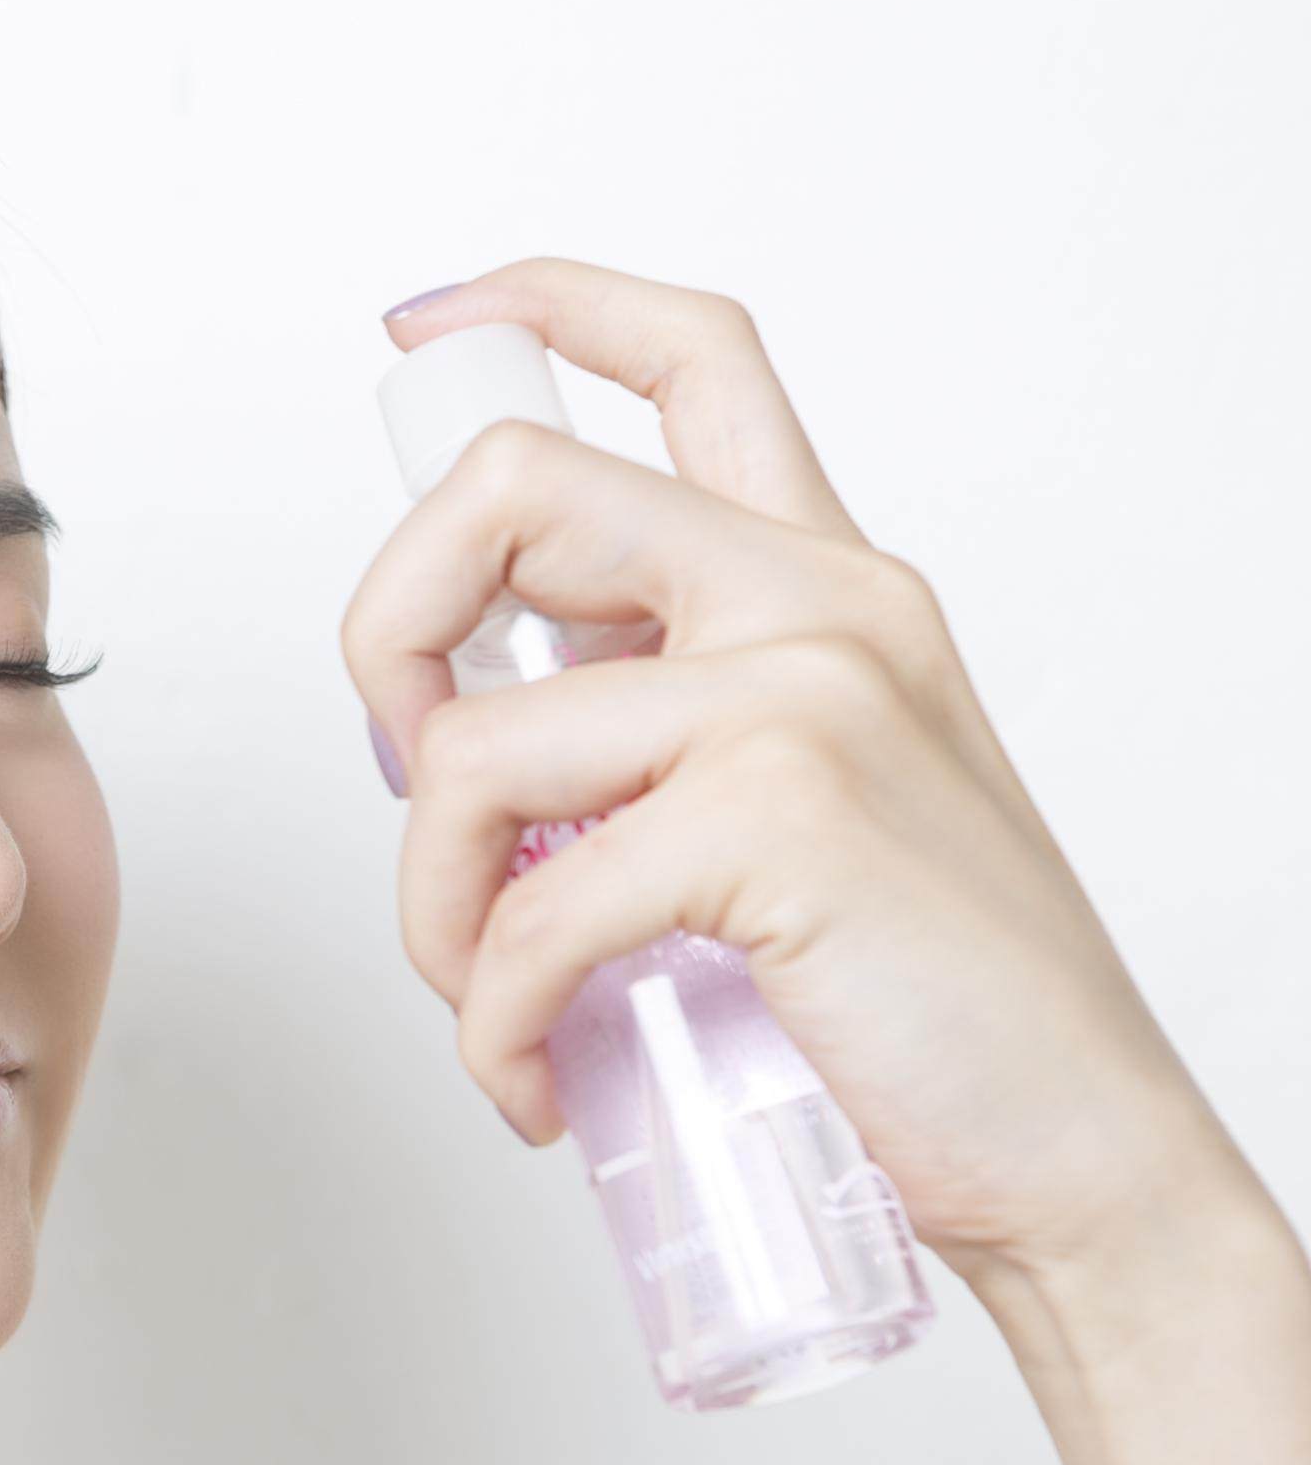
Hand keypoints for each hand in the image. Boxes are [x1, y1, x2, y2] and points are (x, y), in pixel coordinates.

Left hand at [340, 255, 1261, 1287]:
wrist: (1080, 1160)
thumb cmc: (932, 1007)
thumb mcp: (804, 815)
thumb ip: (665, 735)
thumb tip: (464, 746)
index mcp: (829, 585)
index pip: (696, 358)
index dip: (542, 304)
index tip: (426, 323)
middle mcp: (821, 602)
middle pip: (510, 484)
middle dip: (384, 635)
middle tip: (414, 789)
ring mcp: (802, 693)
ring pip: (467, 742)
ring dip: (432, 909)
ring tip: (496, 1005)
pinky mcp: (776, 813)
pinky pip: (524, 910)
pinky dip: (493, 1022)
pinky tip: (538, 1080)